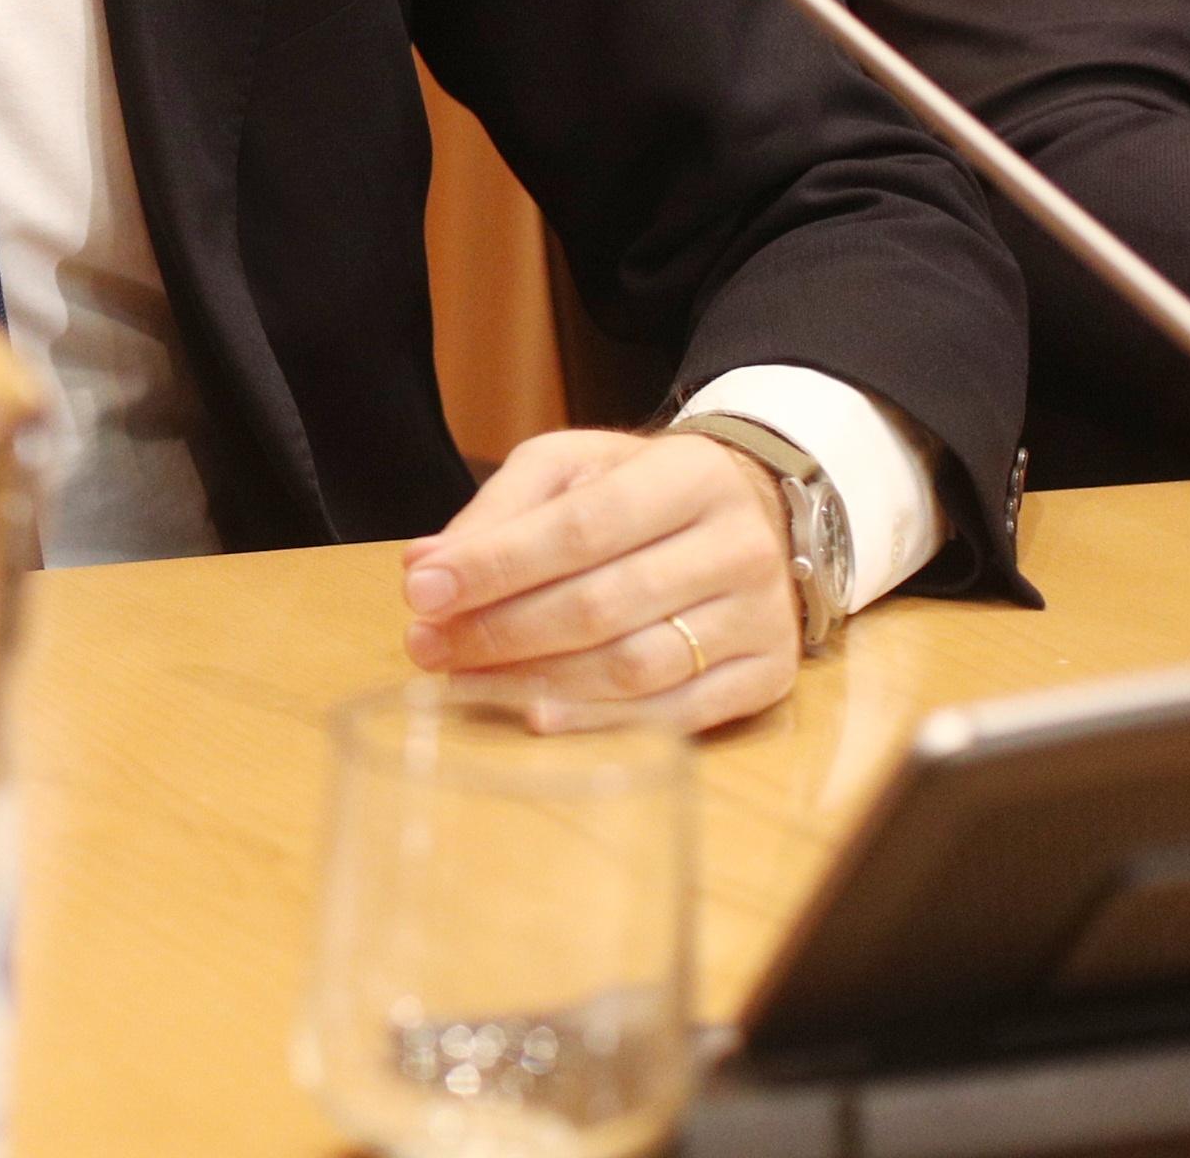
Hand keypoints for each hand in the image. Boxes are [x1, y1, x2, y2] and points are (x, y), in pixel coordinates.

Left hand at [401, 428, 800, 731]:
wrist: (754, 513)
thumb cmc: (642, 488)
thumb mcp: (572, 467)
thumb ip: (500, 511)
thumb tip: (424, 565)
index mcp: (690, 476)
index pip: (580, 528)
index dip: (495, 566)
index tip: (420, 592)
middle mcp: (739, 547)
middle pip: (602, 604)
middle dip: (499, 631)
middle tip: (426, 644)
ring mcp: (762, 618)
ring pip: (636, 666)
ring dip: (537, 681)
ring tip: (463, 680)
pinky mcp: (770, 677)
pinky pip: (678, 715)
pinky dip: (599, 721)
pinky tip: (535, 715)